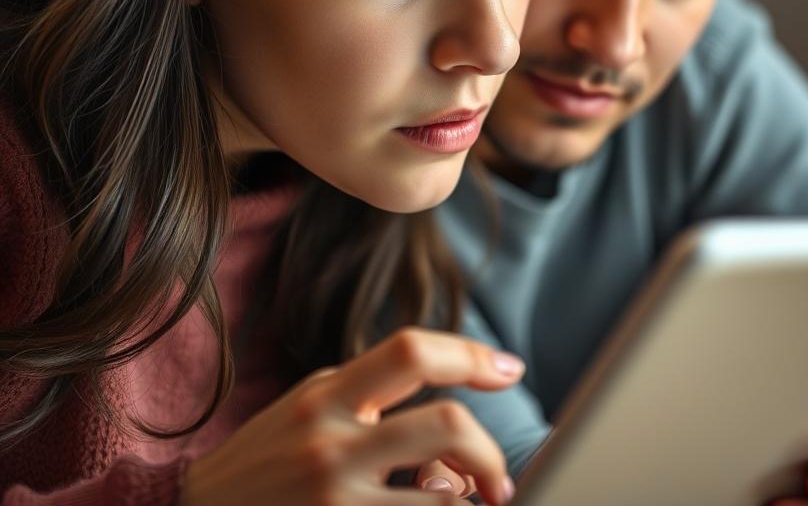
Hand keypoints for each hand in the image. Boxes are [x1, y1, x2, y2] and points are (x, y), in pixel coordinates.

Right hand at [181, 327, 523, 505]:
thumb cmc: (264, 461)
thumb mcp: (308, 407)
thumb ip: (369, 392)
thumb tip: (452, 394)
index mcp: (327, 394)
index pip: (413, 351)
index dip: (472, 357)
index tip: (509, 371)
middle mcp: (331, 442)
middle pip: (445, 425)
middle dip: (490, 453)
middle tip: (499, 480)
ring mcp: (333, 497)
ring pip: (441, 497)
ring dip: (467, 503)